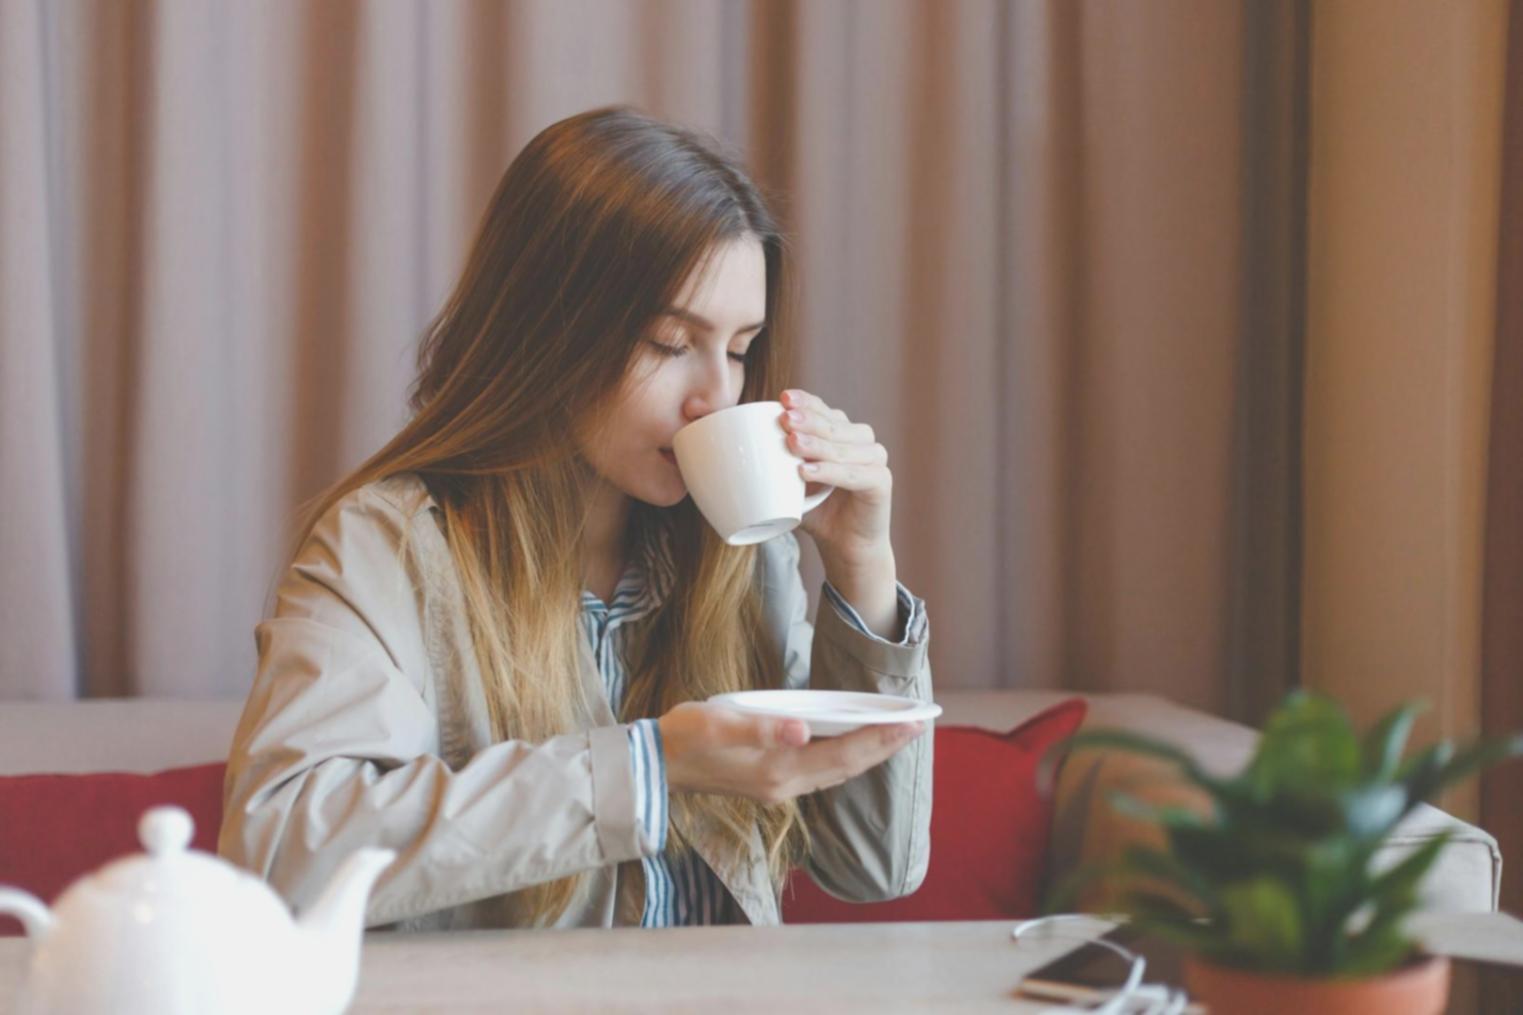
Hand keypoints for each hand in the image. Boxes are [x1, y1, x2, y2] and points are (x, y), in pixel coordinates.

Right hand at [658, 702, 924, 803]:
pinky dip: (846, 757)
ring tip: (896, 733)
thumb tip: (803, 729)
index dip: (880, 738)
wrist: (654, 766)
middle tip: (920, 724)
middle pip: (847, 767)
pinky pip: (822, 772)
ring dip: (869, 753)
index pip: (843, 754)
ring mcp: (778, 788)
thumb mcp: (717, 724)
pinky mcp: (771, 783)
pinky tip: (853, 743)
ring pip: (837, 772)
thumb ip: (760, 728)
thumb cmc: (683, 737)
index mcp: (778, 771)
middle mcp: (785, 786)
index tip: (913, 723)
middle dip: (885, 746)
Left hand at [777, 389, 892, 567]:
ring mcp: (875, 460)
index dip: (806, 402)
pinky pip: (854, 474)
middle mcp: (862, 441)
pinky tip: (807, 472)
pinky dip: (830, 472)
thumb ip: (776, 462)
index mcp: (842, 432)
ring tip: (791, 443)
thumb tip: (736, 446)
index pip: (824, 409)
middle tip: (785, 419)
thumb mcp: (791, 482)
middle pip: (835, 424)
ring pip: (843, 447)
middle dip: (808, 420)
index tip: (782, 399)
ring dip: (817, 445)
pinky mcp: (882, 482)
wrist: (845, 546)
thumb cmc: (817, 510)